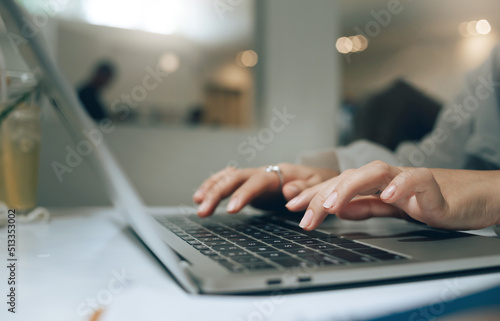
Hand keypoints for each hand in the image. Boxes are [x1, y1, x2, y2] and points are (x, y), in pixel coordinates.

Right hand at [193, 164, 337, 216]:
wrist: (316, 177)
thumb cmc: (319, 183)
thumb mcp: (320, 186)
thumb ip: (304, 189)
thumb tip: (287, 191)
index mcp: (280, 173)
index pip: (257, 182)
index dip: (243, 194)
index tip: (230, 209)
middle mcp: (263, 172)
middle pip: (235, 178)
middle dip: (217, 193)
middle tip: (203, 210)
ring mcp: (254, 177)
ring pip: (228, 177)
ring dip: (211, 189)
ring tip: (197, 203)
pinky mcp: (249, 185)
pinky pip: (228, 181)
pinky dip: (214, 185)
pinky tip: (201, 195)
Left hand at [286, 161, 499, 230]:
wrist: (471, 199)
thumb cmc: (430, 201)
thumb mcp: (391, 210)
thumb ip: (366, 208)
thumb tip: (340, 210)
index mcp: (375, 185)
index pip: (338, 186)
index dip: (314, 194)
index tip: (291, 207)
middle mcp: (387, 178)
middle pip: (349, 177)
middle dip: (322, 194)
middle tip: (302, 214)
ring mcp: (408, 178)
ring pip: (375, 172)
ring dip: (350, 186)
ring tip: (332, 205)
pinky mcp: (432, 185)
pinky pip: (415, 179)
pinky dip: (400, 185)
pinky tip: (386, 196)